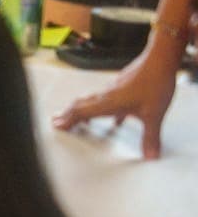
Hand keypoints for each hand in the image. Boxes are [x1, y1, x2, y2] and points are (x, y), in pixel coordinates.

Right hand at [53, 50, 180, 159]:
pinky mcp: (121, 86)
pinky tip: (114, 117)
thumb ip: (151, 137)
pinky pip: (104, 98)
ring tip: (77, 118)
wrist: (160, 61)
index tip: (57, 125)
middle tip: (57, 121)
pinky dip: (100, 107)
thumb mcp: (154, 115)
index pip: (82, 112)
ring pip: (90, 101)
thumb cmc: (154, 83)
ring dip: (80, 110)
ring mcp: (112, 89)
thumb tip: (150, 155)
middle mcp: (106, 95)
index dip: (68, 120)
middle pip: (80, 105)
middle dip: (67, 114)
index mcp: (109, 103)